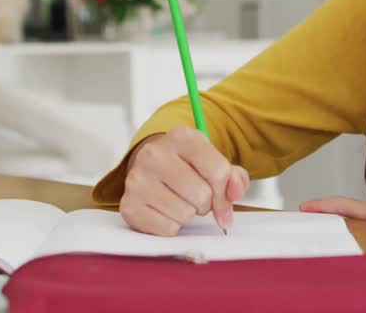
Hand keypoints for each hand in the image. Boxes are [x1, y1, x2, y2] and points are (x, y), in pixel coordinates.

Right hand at [119, 127, 250, 236]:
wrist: (150, 165)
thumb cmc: (186, 165)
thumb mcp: (213, 161)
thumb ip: (233, 177)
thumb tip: (236, 192)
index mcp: (181, 137)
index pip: (218, 171)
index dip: (225, 192)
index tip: (222, 198)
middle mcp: (155, 154)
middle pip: (202, 195)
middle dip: (206, 203)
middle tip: (195, 195)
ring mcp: (137, 179)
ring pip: (185, 214)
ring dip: (188, 214)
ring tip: (179, 200)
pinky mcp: (128, 205)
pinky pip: (167, 229)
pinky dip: (172, 225)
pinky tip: (165, 210)